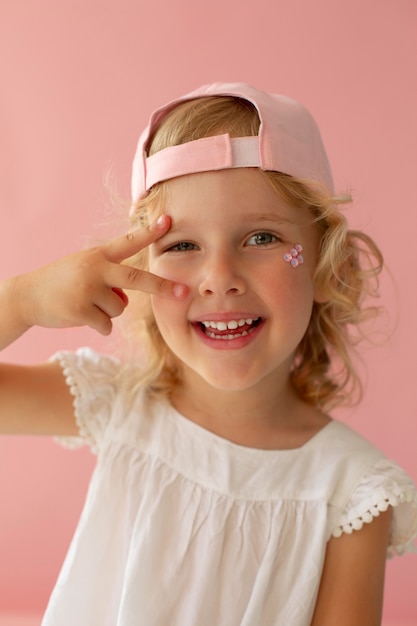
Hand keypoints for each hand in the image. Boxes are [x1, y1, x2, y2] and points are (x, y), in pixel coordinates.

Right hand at [11, 215, 186, 335]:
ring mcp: (87, 289)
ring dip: (108, 312)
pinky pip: (106, 325)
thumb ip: (109, 278)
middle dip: (161, 286)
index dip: (149, 232)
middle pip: (135, 279)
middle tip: (182, 292)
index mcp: (98, 255)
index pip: (128, 241)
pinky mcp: (80, 310)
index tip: (169, 221)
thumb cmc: (63, 282)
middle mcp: (95, 269)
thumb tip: (127, 300)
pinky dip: (98, 325)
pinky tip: (80, 315)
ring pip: (120, 308)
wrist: (28, 296)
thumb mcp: (86, 270)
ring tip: (86, 303)